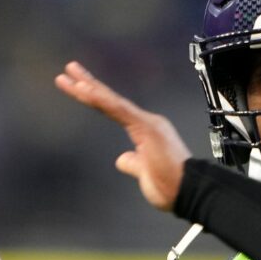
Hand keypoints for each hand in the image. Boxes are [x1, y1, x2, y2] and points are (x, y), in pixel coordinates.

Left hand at [55, 61, 190, 210]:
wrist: (191, 190)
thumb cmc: (171, 186)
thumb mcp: (144, 173)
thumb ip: (133, 163)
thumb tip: (123, 158)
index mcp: (146, 131)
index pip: (115, 110)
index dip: (96, 97)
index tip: (77, 86)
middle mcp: (147, 122)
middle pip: (111, 100)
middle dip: (88, 84)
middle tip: (69, 68)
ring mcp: (147, 123)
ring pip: (112, 102)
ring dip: (90, 88)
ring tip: (70, 75)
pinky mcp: (147, 128)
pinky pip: (120, 111)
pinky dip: (102, 100)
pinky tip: (86, 91)